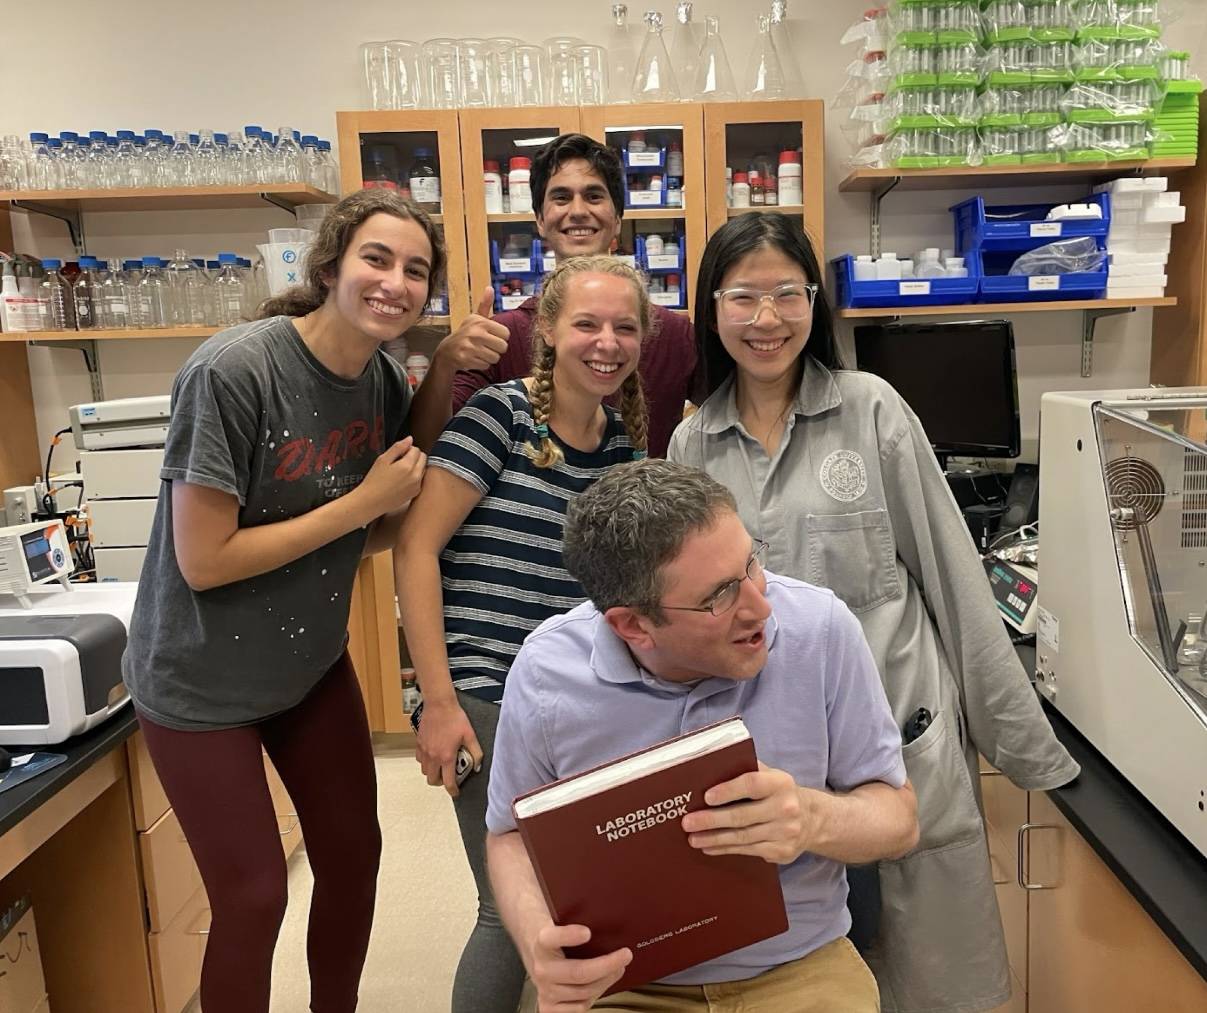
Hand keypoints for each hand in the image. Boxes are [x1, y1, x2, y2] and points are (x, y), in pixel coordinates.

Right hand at [355, 438, 425, 519]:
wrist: (371, 502)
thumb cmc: (374, 481)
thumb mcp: (383, 460)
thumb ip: (398, 447)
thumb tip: (410, 439)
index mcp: (408, 466)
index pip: (416, 449)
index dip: (407, 449)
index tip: (398, 454)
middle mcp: (416, 476)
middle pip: (423, 458)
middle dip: (414, 456)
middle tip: (399, 461)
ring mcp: (417, 485)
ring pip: (423, 468)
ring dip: (416, 466)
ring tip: (400, 471)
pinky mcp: (415, 493)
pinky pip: (420, 479)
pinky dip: (415, 477)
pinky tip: (402, 480)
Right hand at [415, 698, 482, 796]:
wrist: (439, 704)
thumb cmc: (454, 717)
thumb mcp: (470, 735)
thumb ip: (476, 752)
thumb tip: (477, 765)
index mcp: (446, 757)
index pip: (448, 782)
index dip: (452, 790)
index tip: (455, 792)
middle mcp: (433, 756)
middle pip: (432, 780)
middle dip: (441, 782)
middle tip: (449, 776)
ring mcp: (424, 750)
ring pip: (425, 771)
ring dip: (433, 772)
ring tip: (441, 765)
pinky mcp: (419, 743)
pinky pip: (420, 760)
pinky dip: (426, 762)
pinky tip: (433, 755)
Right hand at [434, 287, 509, 371]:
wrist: (447, 351)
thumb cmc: (466, 333)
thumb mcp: (475, 318)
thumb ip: (485, 305)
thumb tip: (490, 288)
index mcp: (480, 322)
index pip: (506, 334)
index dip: (501, 337)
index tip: (491, 336)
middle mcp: (475, 333)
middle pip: (503, 347)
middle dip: (497, 349)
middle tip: (486, 346)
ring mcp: (470, 347)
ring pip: (495, 358)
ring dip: (490, 357)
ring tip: (480, 352)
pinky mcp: (466, 359)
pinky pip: (486, 365)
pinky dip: (482, 364)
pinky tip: (474, 358)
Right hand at [529, 923, 631, 1012]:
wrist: (539, 958)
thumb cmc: (560, 940)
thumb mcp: (562, 924)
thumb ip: (577, 920)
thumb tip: (609, 920)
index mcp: (542, 943)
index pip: (551, 938)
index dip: (568, 936)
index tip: (587, 932)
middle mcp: (541, 968)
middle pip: (578, 972)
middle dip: (607, 965)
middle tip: (626, 955)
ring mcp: (545, 990)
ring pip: (584, 992)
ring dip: (606, 980)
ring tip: (619, 968)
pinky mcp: (548, 1007)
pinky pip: (580, 1007)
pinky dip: (596, 995)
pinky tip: (603, 983)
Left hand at [681, 762, 820, 864]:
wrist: (812, 820)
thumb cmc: (778, 793)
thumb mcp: (770, 775)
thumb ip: (746, 770)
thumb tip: (710, 768)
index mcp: (780, 783)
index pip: (751, 784)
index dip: (728, 790)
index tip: (706, 797)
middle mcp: (786, 808)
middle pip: (743, 816)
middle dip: (711, 820)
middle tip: (688, 822)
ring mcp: (785, 832)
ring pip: (743, 837)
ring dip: (714, 838)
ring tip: (693, 838)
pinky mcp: (782, 852)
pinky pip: (748, 851)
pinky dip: (726, 849)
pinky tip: (710, 847)